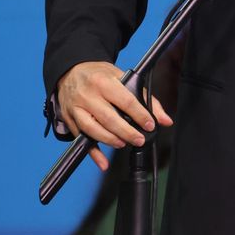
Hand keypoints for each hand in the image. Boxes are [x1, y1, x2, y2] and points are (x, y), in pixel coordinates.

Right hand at [56, 61, 173, 170]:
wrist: (70, 72)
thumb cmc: (98, 75)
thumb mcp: (122, 77)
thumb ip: (145, 97)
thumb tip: (165, 119)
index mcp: (104, 81)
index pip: (125, 100)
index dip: (139, 115)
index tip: (149, 125)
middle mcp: (88, 95)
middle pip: (108, 118)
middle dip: (126, 132)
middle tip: (139, 139)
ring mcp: (76, 108)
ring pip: (92, 129)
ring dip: (110, 140)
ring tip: (123, 143)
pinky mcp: (70, 119)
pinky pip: (81, 139)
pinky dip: (92, 153)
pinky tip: (103, 162)